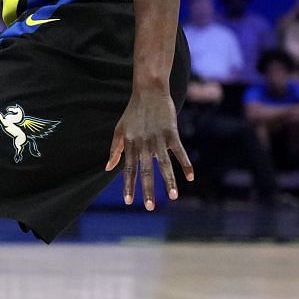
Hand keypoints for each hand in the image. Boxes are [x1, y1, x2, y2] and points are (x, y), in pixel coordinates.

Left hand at [106, 89, 192, 210]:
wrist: (148, 91)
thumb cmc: (133, 111)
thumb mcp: (119, 129)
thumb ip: (115, 150)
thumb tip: (107, 168)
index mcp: (130, 144)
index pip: (128, 169)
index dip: (128, 185)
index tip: (129, 201)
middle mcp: (143, 144)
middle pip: (145, 171)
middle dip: (147, 190)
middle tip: (150, 207)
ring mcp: (158, 139)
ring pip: (163, 164)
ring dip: (168, 181)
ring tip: (173, 196)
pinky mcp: (171, 133)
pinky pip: (179, 151)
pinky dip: (185, 164)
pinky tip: (190, 177)